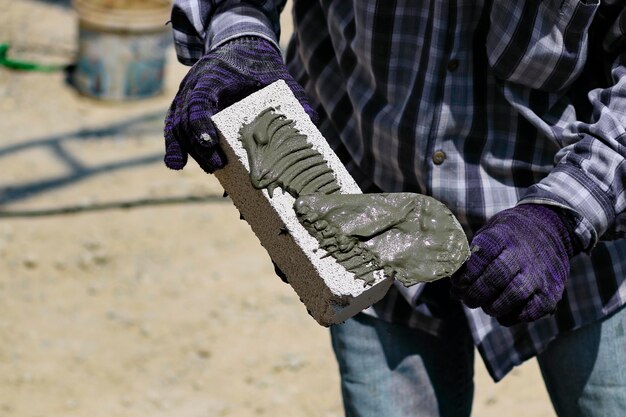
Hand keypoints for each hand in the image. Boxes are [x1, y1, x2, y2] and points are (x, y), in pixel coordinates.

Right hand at [164, 36, 316, 172]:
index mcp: (215, 75)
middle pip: (185, 117)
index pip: (200, 99)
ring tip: (208, 169)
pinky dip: (176, 145)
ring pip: (176, 123)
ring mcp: (186, 95)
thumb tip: (310, 120)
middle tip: (217, 165)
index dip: (200, 122)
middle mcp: (194, 84)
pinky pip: (174, 126)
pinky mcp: (185, 106)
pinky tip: (176, 164)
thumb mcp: (277, 75)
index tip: (210, 142)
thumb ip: (293, 96)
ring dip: (187, 149)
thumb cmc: (259, 64)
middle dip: (198, 144)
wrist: (240, 46)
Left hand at [450, 204, 579, 325]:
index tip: (458, 283)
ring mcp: (539, 274)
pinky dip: (513, 317)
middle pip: (496, 277)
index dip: (466, 273)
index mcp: (503, 236)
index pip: (481, 256)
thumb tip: (454, 292)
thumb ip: (472, 259)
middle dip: (476, 293)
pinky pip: (530, 311)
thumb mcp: (489, 232)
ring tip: (485, 306)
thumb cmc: (509, 236)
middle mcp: (523, 254)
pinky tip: (504, 312)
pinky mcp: (551, 292)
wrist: (551, 229)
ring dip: (493, 307)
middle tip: (468, 299)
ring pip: (514, 295)